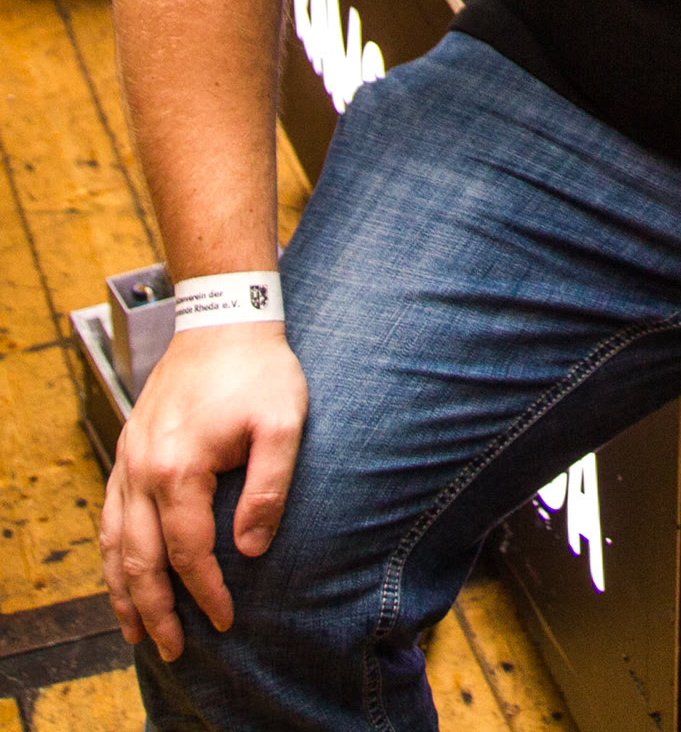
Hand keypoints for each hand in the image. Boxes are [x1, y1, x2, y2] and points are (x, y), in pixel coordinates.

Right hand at [100, 323, 308, 661]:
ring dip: (122, 590)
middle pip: (140, 559)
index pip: (187, 552)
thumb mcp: (283, 423)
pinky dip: (112, 552)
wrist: (224, 318)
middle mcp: (142, 469)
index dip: (205, 593)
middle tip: (174, 649)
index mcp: (178, 469)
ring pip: (114, 542)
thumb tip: (249, 548)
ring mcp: (129, 458)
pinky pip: (110, 514)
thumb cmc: (259, 369)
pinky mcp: (130, 448)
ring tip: (135, 630)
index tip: (225, 622)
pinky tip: (122, 569)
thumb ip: (269, 487)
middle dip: (155, 610)